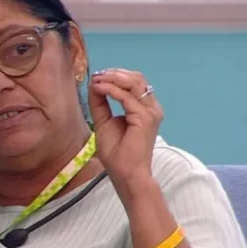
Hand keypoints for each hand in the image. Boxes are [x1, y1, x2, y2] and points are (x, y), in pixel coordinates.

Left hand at [88, 68, 163, 186]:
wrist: (125, 173)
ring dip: (112, 78)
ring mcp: (151, 111)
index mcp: (145, 108)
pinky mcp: (145, 118)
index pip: (134, 82)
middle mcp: (151, 107)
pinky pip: (127, 97)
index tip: (97, 76)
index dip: (116, 75)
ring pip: (134, 83)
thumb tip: (94, 84)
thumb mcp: (104, 122)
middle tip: (97, 75)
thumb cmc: (117, 153)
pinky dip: (111, 90)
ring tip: (96, 80)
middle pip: (136, 78)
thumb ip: (101, 103)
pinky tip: (99, 89)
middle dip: (115, 73)